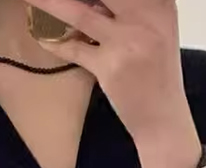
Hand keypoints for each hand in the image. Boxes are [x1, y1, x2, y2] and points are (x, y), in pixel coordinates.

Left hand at [29, 0, 198, 158]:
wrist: (163, 119)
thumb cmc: (157, 75)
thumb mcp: (156, 32)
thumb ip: (131, 10)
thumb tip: (92, 1)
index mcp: (159, 4)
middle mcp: (146, 16)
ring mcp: (127, 41)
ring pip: (79, 13)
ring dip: (49, 3)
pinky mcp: (110, 66)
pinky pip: (73, 48)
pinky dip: (54, 43)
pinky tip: (42, 38)